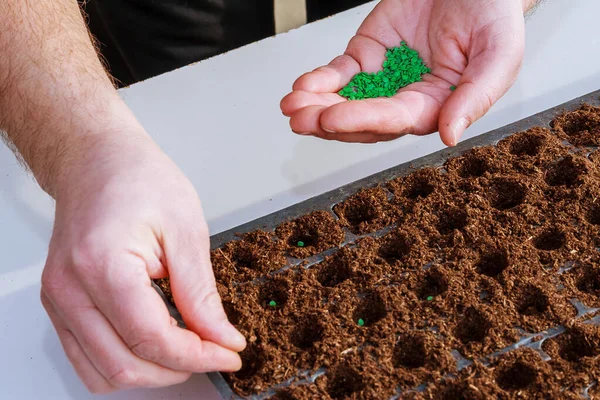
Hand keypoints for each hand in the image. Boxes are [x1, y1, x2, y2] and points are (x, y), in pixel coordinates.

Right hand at [40, 132, 245, 392]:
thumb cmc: (138, 178)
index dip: (197, 356)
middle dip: (179, 369)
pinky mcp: (60, 305)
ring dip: (152, 373)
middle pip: (125, 365)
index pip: (151, 338)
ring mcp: (59, 300)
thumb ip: (201, 292)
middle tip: (216, 351)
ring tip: (188, 349)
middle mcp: (69, 289)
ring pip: (103, 373)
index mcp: (102, 264)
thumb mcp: (186, 228)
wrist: (97, 160)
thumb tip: (220, 336)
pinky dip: (126, 363)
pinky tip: (155, 344)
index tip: (229, 354)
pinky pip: (87, 358)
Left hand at [281, 0, 528, 145]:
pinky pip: (339, 74)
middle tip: (300, 119)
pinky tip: (302, 87)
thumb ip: (476, 96)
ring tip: (291, 106)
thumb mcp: (498, 54)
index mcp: (435, 106)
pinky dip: (319, 81)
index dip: (362, 120)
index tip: (332, 119)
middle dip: (328, 121)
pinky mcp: (366, 56)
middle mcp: (405, 99)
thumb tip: (449, 136)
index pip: (395, 120)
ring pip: (344, 101)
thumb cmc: (493, 16)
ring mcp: (382, 79)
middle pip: (361, 120)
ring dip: (316, 107)